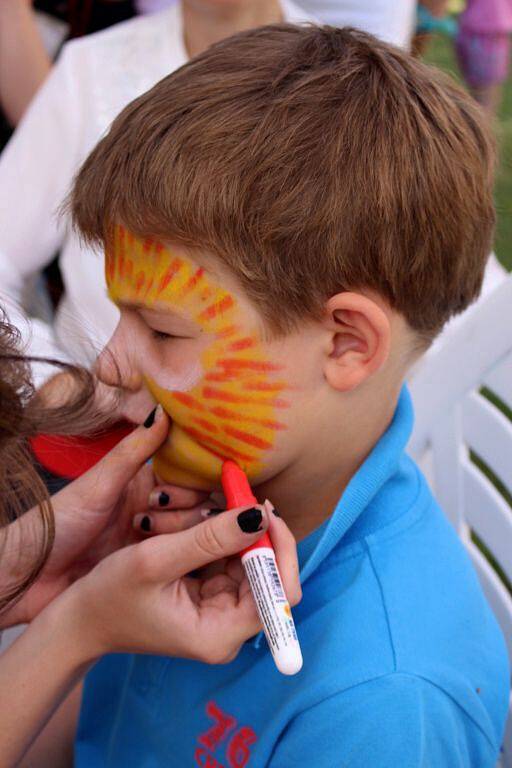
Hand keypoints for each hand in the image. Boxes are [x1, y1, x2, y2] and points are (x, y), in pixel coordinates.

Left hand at [1, 406, 205, 625]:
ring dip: (175, 530)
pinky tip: (168, 554)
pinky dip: (181, 554)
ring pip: (192, 531)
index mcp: (143, 480)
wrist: (30, 574)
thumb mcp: (99, 483)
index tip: (216, 475)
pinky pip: (183, 558)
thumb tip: (164, 410)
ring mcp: (154, 540)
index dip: (200, 473)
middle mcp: (153, 507)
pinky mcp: (152, 567)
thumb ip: (134, 450)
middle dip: (186, 506)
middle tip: (151, 510)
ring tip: (139, 529)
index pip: (188, 471)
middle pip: (197, 503)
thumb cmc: (59, 522)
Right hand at [65, 502, 300, 662]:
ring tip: (211, 504)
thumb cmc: (109, 595)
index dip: (280, 548)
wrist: (80, 618)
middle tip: (237, 491)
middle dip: (255, 532)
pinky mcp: (211, 597)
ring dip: (236, 530)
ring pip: (250, 562)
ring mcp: (221, 612)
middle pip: (269, 574)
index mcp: (220, 633)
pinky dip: (222, 536)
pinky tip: (203, 518)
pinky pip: (230, 560)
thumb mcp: (156, 560)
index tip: (263, 508)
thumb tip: (259, 515)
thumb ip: (210, 538)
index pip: (280, 593)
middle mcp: (228, 627)